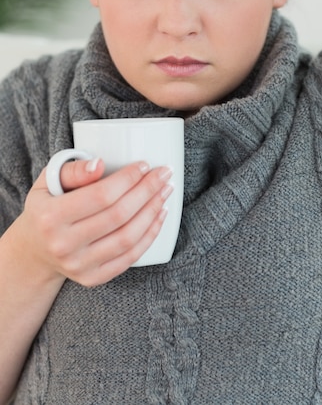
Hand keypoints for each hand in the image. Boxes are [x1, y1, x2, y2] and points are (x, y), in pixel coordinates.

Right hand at [14, 158, 171, 285]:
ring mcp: (79, 266)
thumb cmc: (47, 207)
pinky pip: (130, 258)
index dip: (128, 179)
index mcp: (51, 217)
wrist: (35, 250)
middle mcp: (63, 245)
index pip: (100, 195)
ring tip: (165, 192)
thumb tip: (100, 164)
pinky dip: (150, 235)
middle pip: (118, 216)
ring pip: (128, 238)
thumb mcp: (50, 180)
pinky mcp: (92, 279)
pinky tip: (159, 216)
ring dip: (153, 212)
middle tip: (164, 174)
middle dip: (147, 191)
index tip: (144, 165)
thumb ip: (73, 169)